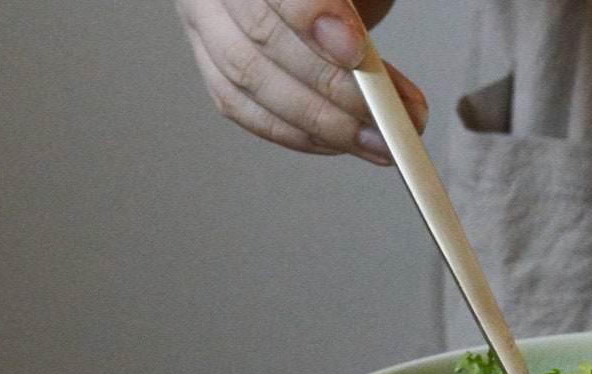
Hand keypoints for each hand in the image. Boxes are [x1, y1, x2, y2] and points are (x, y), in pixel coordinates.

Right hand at [174, 0, 422, 164]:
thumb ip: (353, 9)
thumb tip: (358, 53)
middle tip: (387, 113)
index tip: (355, 51)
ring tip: (376, 140)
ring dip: (320, 122)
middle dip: (332, 87)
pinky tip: (338, 141)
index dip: (310, 17)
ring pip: (246, 81)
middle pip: (260, 39)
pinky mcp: (212, 62)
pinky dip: (294, 131)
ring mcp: (204, 22)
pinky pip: (242, 107)